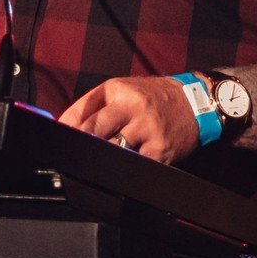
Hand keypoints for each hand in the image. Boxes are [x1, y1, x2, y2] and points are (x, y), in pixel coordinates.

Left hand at [59, 76, 200, 164]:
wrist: (195, 101)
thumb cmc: (152, 97)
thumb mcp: (121, 89)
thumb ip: (92, 105)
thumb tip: (64, 125)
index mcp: (119, 91)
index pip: (85, 111)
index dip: (69, 128)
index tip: (61, 139)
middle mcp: (134, 107)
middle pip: (95, 129)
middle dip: (81, 143)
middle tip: (74, 153)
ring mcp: (148, 129)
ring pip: (113, 149)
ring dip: (103, 156)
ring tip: (100, 159)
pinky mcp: (160, 149)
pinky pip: (135, 164)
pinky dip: (125, 167)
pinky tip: (122, 165)